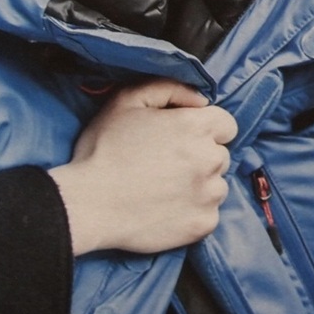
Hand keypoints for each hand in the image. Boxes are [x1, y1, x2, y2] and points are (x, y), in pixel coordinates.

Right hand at [49, 78, 237, 255]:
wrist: (87, 204)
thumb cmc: (104, 150)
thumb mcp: (128, 100)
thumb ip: (169, 88)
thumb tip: (200, 100)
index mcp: (197, 127)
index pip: (226, 125)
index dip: (205, 129)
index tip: (182, 139)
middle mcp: (211, 159)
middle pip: (220, 156)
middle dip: (200, 157)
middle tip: (167, 165)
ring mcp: (209, 195)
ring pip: (217, 186)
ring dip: (199, 186)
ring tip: (165, 190)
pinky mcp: (203, 224)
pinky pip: (210, 214)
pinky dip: (194, 213)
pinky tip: (167, 210)